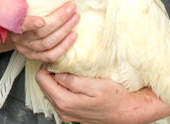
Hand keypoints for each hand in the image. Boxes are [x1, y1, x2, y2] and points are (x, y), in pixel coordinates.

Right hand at [7, 2, 79, 62]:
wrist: (13, 31)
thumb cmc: (20, 13)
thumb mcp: (17, 4)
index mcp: (12, 24)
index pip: (20, 25)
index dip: (30, 24)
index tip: (42, 21)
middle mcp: (19, 39)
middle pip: (40, 32)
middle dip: (59, 20)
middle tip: (71, 8)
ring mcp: (27, 50)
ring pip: (48, 43)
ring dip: (65, 30)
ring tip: (75, 18)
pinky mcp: (35, 57)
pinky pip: (51, 55)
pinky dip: (64, 46)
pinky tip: (73, 36)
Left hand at [35, 67, 169, 123]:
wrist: (128, 113)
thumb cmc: (116, 98)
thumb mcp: (96, 86)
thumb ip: (74, 81)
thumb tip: (58, 74)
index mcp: (65, 101)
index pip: (42, 80)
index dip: (46, 65)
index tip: (56, 57)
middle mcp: (62, 109)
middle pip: (44, 85)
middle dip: (49, 72)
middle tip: (61, 61)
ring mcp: (66, 113)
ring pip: (50, 91)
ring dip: (55, 80)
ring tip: (67, 69)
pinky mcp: (71, 113)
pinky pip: (58, 97)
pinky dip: (61, 87)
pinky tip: (72, 80)